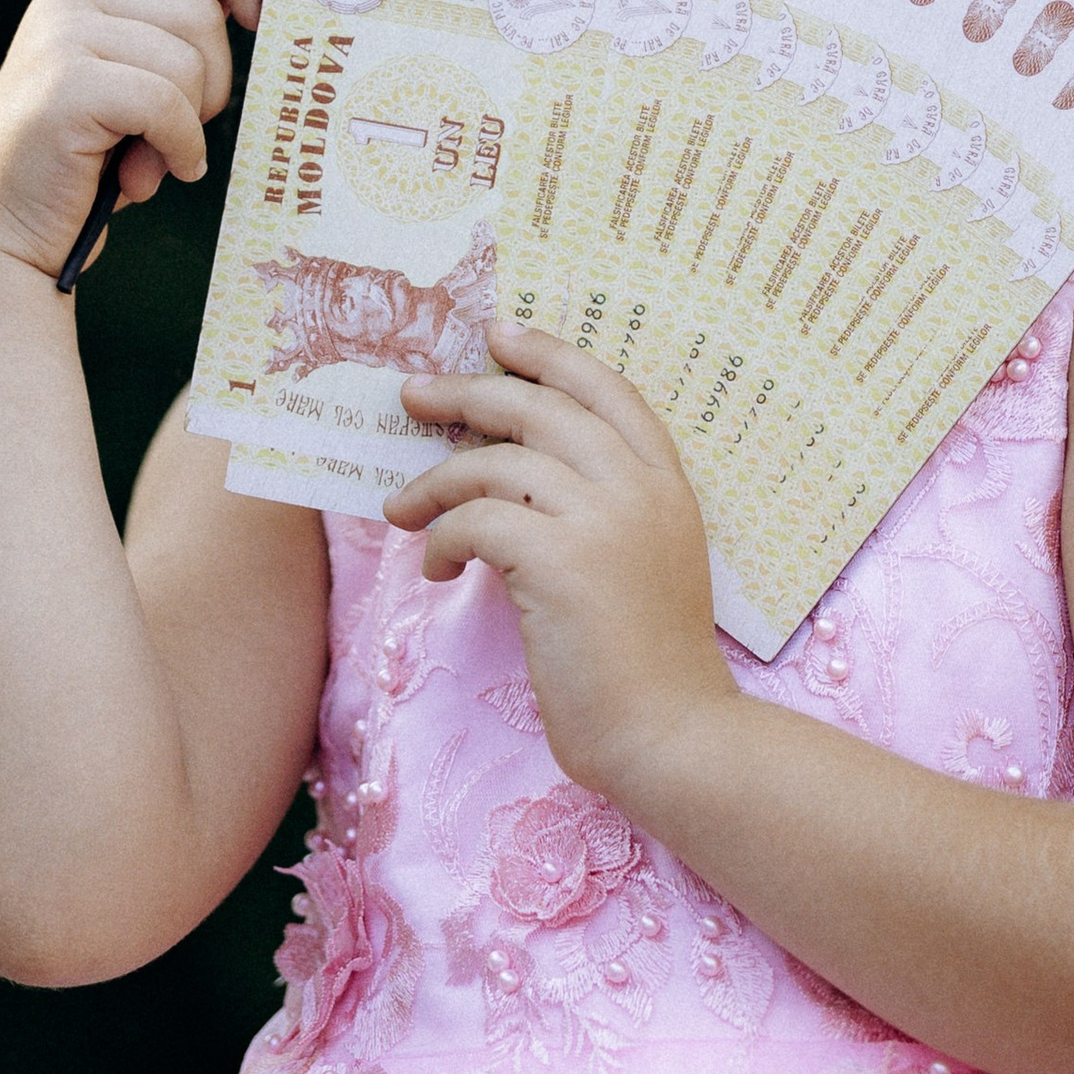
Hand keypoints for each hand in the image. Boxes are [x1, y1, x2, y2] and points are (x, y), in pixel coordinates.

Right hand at [0, 0, 265, 279]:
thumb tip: (265, 10)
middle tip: (174, 130)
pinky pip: (167, 105)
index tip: (259, 19)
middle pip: (202, 14)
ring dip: (188, 125)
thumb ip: (176, 36)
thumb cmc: (89, 156)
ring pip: (190, 64)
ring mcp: (61, 36)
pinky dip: (176, 148)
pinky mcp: (65, 86)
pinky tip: (147, 176)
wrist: (8, 228)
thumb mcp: (134, 76)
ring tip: (147, 157)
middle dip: (212, 85)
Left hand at [386, 322, 738, 809]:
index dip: (550, 354)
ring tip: (402, 510)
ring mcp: (604, 521)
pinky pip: (478, 520)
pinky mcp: (562, 562)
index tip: (500, 335)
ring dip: (436, 480)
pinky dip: (444, 537)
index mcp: (667, 484)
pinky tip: (438, 566)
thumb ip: (599, 511)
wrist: (671, 737)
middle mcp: (640, 489)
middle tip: (412, 394)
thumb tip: (507, 473)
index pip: (607, 388)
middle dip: (467, 392)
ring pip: (497, 461)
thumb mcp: (644, 563)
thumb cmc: (646, 666)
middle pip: (541, 406)